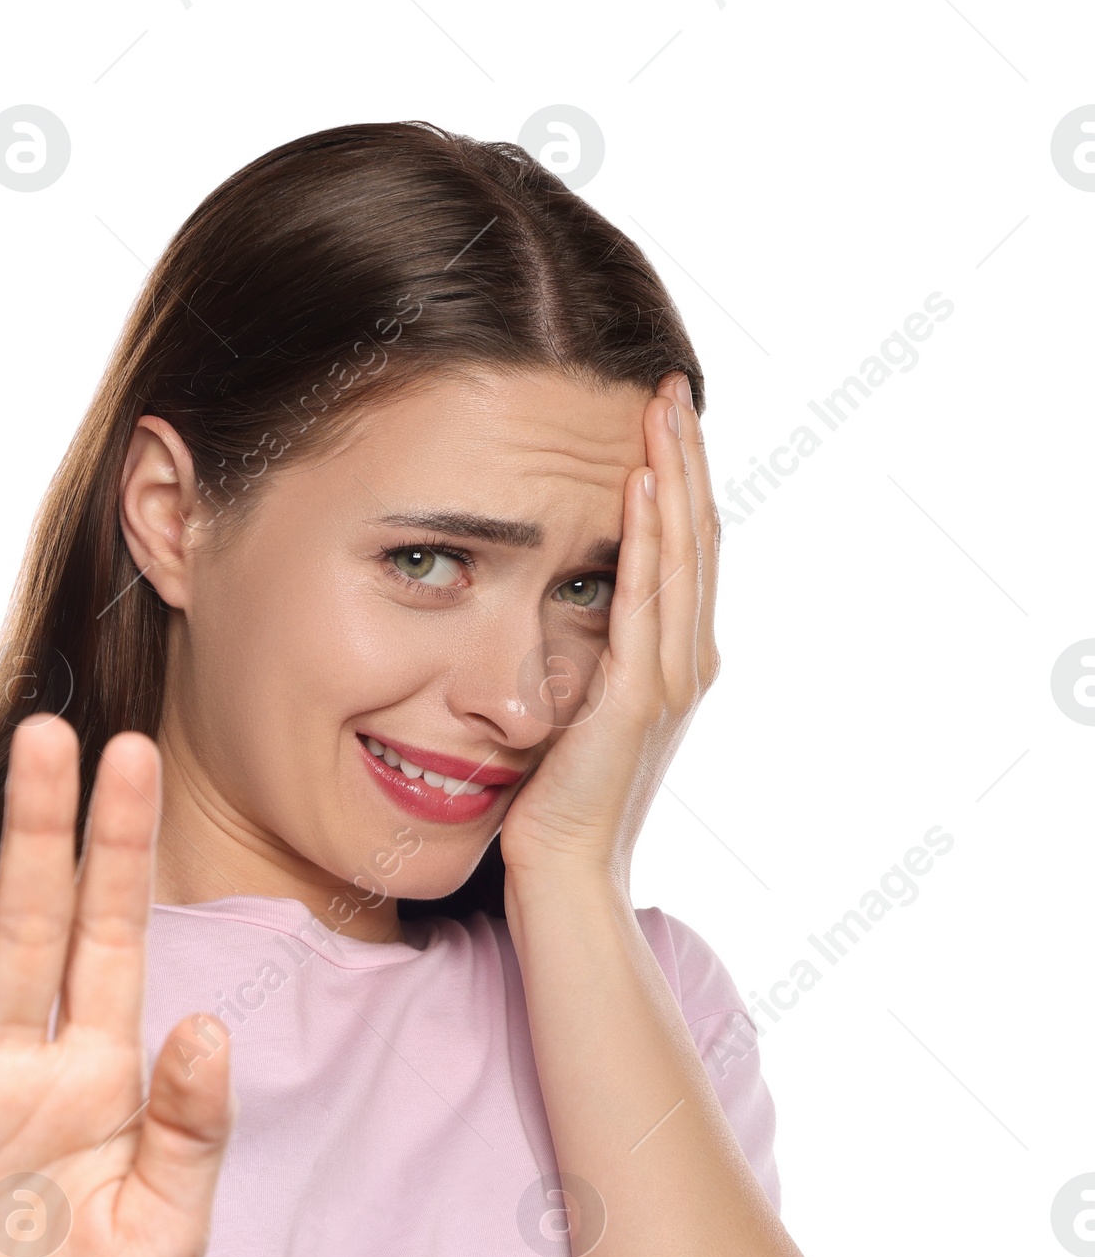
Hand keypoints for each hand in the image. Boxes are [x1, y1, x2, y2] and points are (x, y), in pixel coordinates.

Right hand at [0, 717, 233, 1256]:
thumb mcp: (166, 1239)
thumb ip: (188, 1130)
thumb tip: (207, 1018)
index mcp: (96, 1083)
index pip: (113, 944)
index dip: (122, 854)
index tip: (134, 759)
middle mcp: (11, 1072)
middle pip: (27, 932)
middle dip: (40, 838)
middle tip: (48, 735)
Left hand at [499, 372, 719, 888]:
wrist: (567, 872)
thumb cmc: (559, 803)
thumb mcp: (578, 712)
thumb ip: (588, 658)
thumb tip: (567, 609)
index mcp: (679, 663)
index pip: (687, 551)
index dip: (682, 481)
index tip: (662, 417)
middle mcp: (688, 663)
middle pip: (698, 536)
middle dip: (685, 457)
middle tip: (669, 384)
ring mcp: (671, 679)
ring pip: (683, 554)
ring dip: (673, 474)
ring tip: (660, 407)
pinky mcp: (639, 697)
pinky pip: (646, 599)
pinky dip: (646, 537)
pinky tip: (637, 484)